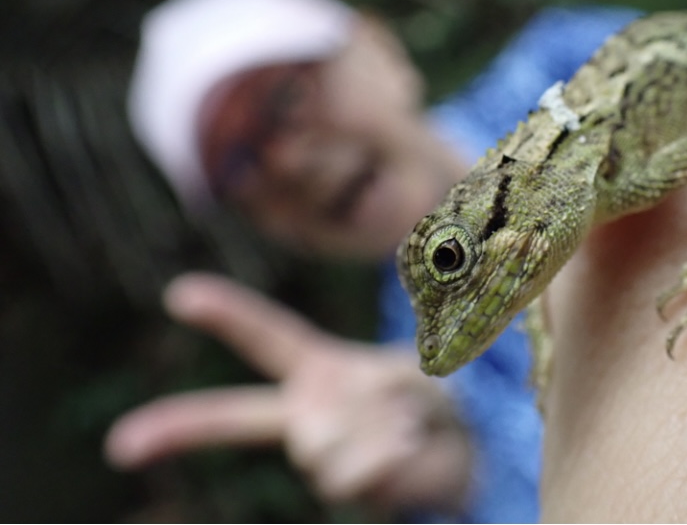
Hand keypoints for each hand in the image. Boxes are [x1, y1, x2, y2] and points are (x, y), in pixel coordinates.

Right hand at [104, 274, 470, 511]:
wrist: (475, 446)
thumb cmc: (442, 394)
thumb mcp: (419, 367)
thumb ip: (382, 393)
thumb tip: (336, 452)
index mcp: (321, 367)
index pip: (267, 337)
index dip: (226, 313)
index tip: (180, 294)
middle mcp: (309, 410)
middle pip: (234, 417)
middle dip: (176, 426)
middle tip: (119, 446)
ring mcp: (320, 451)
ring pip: (317, 440)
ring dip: (374, 423)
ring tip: (409, 421)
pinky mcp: (343, 485)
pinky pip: (348, 469)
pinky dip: (388, 452)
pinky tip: (409, 444)